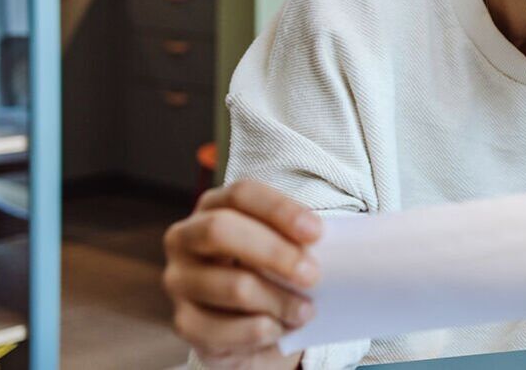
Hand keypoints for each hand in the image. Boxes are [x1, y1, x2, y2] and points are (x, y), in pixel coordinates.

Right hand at [163, 181, 321, 368]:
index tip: (317, 232)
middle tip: (313, 275)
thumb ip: (304, 239)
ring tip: (306, 311)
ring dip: (278, 300)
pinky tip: (278, 330)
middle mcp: (186, 238)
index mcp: (214, 207)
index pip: (242, 195)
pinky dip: (258, 330)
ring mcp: (179, 280)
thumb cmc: (276, 275)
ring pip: (231, 285)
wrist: (254, 327)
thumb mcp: (289, 249)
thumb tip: (346, 242)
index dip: (280, 210)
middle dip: (275, 252)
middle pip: (221, 230)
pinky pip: (221, 328)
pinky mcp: (183, 321)